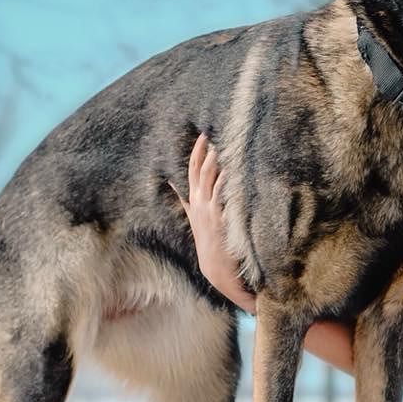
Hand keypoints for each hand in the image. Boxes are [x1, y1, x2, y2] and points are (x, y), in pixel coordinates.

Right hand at [169, 133, 256, 310]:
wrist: (216, 267)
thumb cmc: (210, 240)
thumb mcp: (195, 217)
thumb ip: (186, 200)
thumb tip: (174, 184)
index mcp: (194, 201)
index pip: (192, 171)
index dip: (196, 153)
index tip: (202, 136)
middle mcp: (198, 203)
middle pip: (197, 171)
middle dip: (201, 152)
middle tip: (207, 134)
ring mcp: (207, 210)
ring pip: (207, 180)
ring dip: (212, 163)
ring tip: (217, 147)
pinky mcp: (217, 218)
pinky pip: (219, 196)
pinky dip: (222, 182)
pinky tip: (227, 171)